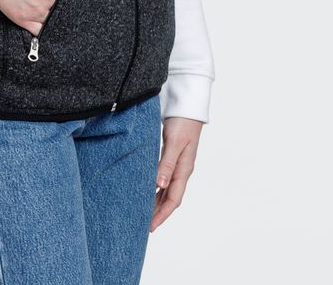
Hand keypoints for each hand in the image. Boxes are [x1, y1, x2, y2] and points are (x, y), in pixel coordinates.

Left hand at [150, 116, 203, 231]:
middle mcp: (182, 169)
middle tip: (144, 225)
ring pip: (167, 189)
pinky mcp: (172, 156)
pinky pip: (164, 178)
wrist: (187, 105)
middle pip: (170, 198)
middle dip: (159, 212)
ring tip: (144, 212)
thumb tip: (160, 186)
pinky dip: (156, 188)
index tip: (151, 226)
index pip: (174, 199)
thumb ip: (167, 163)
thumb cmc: (182, 122)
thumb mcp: (174, 143)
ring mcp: (178, 163)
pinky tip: (148, 189)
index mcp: (184, 169)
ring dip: (157, 201)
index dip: (163, 214)